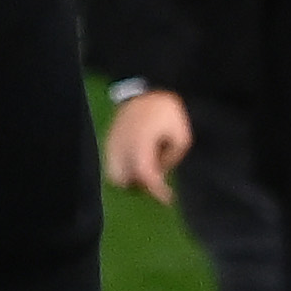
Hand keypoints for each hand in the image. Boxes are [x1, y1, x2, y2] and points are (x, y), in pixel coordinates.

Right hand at [104, 89, 192, 205]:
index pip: (145, 175)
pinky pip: (112, 164)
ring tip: (146, 175)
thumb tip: (160, 172)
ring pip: (114, 174)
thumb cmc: (167, 113)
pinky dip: (123, 170)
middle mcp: (122, 146)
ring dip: (130, 179)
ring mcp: (112, 143)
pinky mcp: (109, 141)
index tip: (168, 199)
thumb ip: (170, 159)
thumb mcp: (181, 137)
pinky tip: (137, 164)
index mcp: (141, 144)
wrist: (146, 91)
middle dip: (138, 187)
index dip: (156, 191)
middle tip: (155, 185)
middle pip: (122, 180)